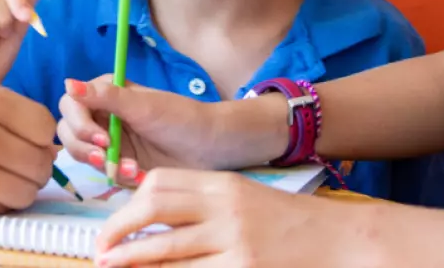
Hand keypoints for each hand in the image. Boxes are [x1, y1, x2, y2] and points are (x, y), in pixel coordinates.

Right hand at [0, 79, 59, 220]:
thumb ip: (7, 115)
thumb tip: (52, 147)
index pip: (44, 126)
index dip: (39, 139)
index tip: (24, 142)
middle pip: (40, 161)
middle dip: (32, 168)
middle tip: (12, 166)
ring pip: (26, 190)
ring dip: (17, 190)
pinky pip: (1, 208)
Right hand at [60, 76, 286, 173]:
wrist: (212, 148)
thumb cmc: (182, 118)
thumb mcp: (143, 105)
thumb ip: (105, 96)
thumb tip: (69, 82)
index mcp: (107, 94)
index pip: (71, 105)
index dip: (78, 123)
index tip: (99, 137)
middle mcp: (104, 116)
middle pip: (69, 132)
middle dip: (83, 148)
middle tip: (105, 156)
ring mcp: (111, 141)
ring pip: (83, 155)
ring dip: (102, 163)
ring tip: (130, 168)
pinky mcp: (119, 163)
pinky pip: (103, 172)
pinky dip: (117, 175)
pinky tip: (138, 174)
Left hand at [94, 169, 370, 266]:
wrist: (342, 241)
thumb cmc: (290, 225)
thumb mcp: (246, 201)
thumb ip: (205, 207)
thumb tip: (154, 225)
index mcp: (223, 184)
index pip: (161, 183)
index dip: (128, 205)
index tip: (112, 227)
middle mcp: (225, 206)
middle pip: (154, 209)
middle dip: (119, 230)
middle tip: (100, 250)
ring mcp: (234, 239)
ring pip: (166, 249)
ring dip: (132, 260)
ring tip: (112, 267)